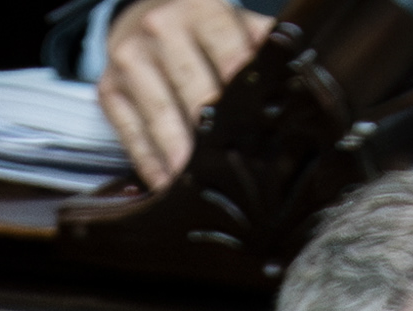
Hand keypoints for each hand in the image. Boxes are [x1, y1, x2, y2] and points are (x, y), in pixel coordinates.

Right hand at [98, 0, 270, 189]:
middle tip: (240, 177)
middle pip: (196, 93)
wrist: (138, 15)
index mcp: (203, 11)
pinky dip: (150, 164)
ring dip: (182, 158)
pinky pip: (131, 134)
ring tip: (201, 190)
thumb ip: (264, 50)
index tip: (263, 137)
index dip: (248, 101)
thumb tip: (304, 86)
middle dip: (217, 137)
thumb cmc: (197, 30)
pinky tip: (168, 187)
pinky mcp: (108, 89)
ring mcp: (131, 60)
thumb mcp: (232, 25)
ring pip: (161, 117)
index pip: (232, 58)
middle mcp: (162, 30)